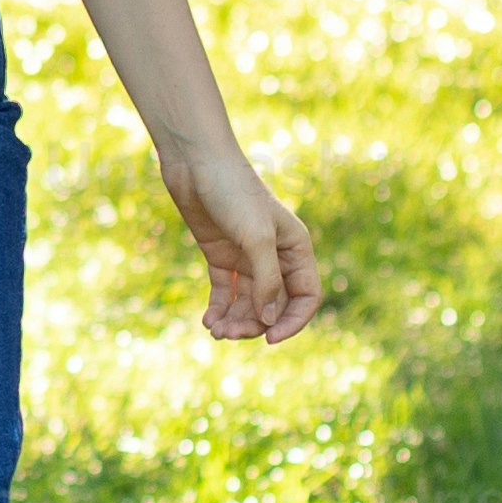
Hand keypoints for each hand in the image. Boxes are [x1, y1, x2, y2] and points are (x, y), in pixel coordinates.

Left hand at [157, 137, 321, 341]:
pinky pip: (225, 292)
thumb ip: (267, 281)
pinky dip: (219, 309)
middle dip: (254, 324)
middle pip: (273, 305)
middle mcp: (275, 256)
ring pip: (248, 302)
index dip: (292, 321)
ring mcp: (247, 257)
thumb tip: (268, 321)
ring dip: (234, 320)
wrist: (196, 163)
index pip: (305, 297)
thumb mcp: (256, 237)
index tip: (269, 338)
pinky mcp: (221, 256)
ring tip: (215, 330)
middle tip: (229, 334)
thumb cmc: (233, 192)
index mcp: (295, 248)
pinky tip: (208, 321)